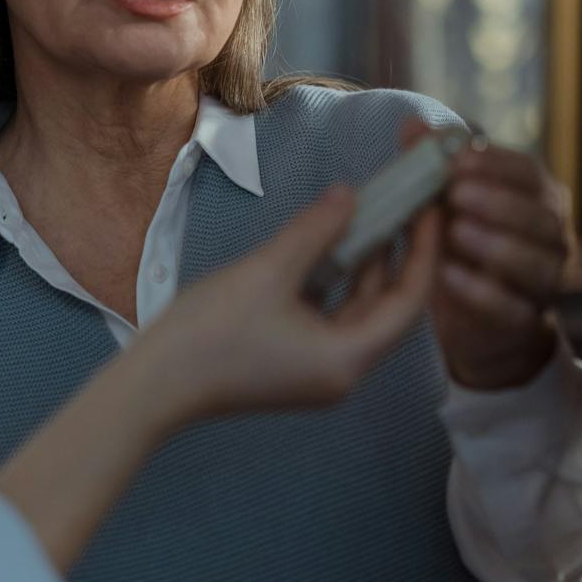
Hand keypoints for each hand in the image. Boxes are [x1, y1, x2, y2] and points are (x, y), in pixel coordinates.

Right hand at [137, 185, 440, 423]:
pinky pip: (332, 315)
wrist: (152, 387)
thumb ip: (316, 230)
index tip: (428, 203)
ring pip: (359, 308)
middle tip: (407, 199)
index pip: (408, 299)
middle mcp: (344, 371)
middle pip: (388, 305)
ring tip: (375, 209)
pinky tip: (333, 242)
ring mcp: (318, 370)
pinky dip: (338, 280)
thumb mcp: (267, 272)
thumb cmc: (209, 334)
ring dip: (367, 263)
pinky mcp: (295, 362)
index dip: (423, 247)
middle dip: (399, 251)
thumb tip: (351, 194)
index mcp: (348, 359)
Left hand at [402, 119, 571, 389]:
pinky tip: (448, 276)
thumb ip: (431, 164)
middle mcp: (552, 237)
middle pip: (538, 217)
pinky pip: (510, 307)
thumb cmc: (462, 244)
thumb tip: (412, 124)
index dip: (496, 164)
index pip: (528, 173)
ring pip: (533, 263)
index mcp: (538, 198)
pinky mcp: (525, 320)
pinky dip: (480, 292)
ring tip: (456, 232)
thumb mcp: (444, 203)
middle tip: (456, 193)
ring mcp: (544, 281)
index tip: (458, 157)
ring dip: (494, 245)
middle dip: (498, 202)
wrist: (475, 317)